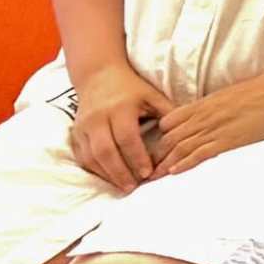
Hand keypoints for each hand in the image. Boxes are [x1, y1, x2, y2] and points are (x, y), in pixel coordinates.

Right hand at [67, 68, 172, 190]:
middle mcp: (98, 118)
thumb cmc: (132, 88)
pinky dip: (95, 170)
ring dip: (106, 174)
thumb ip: (169, 115)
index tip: (148, 173)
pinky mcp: (75, 133)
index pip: (127, 138)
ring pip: (91, 157)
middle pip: (106, 151)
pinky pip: (82, 156)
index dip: (137, 157)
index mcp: (120, 108)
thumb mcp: (153, 96)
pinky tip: (108, 177)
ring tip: (123, 186)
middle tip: (133, 187)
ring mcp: (83, 126)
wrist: (98, 76)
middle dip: (120, 172)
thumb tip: (187, 135)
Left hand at [151, 82, 263, 178]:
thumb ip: (211, 108)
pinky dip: (184, 163)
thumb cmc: (258, 92)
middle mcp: (202, 118)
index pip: (168, 123)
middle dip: (153, 156)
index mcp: (201, 105)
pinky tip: (174, 171)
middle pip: (168, 139)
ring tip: (151, 177)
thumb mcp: (227, 96)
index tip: (149, 151)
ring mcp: (213, 129)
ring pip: (179, 148)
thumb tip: (203, 118)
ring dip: (163, 164)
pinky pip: (199, 153)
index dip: (156, 138)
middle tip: (143, 170)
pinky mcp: (227, 140)